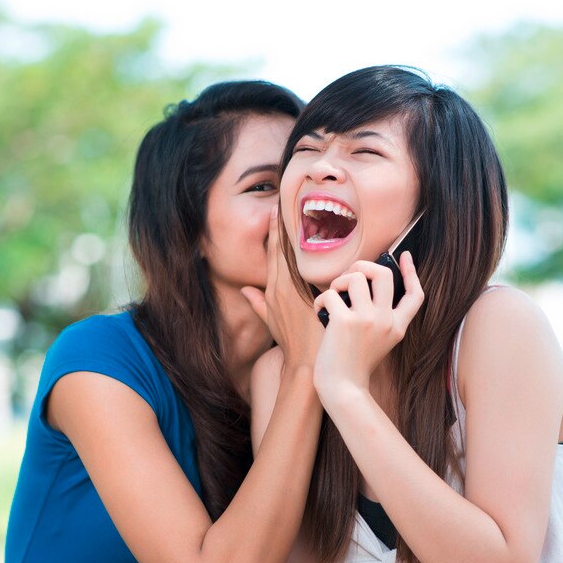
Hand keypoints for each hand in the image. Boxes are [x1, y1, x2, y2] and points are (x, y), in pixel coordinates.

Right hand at [241, 206, 323, 370]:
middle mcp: (281, 287)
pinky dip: (311, 253)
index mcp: (271, 290)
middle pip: (280, 249)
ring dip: (296, 232)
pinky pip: (310, 269)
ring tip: (299, 208)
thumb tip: (245, 290)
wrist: (305, 363)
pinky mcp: (309, 296)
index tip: (276, 211)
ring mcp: (295, 291)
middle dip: (281, 224)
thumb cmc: (291, 343)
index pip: (272, 254)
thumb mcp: (271, 321)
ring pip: (295, 254)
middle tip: (283, 199)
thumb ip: (257, 303)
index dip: (273, 232)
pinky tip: (317, 234)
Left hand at [311, 252, 423, 400]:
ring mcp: (367, 320)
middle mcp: (386, 321)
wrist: (342, 389)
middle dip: (363, 266)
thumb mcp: (377, 342)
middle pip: (384, 274)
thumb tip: (362, 284)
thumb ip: (378, 317)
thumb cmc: (353, 365)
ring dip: (339, 281)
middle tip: (350, 276)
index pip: (416, 295)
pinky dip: (320, 300)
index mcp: (398, 327)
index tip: (405, 256)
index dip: (411, 272)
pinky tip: (319, 312)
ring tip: (333, 296)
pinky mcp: (345, 322)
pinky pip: (330, 294)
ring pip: (356, 277)